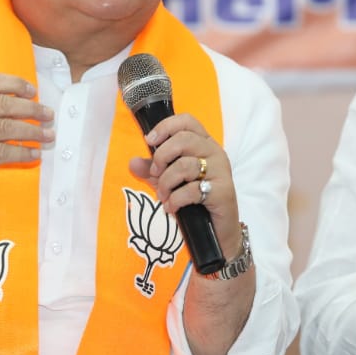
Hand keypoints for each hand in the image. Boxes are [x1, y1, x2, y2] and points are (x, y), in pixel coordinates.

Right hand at [0, 73, 53, 213]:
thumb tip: (29, 101)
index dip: (14, 84)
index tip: (33, 91)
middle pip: (2, 105)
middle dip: (31, 109)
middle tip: (49, 115)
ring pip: (6, 128)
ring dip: (32, 132)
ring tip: (48, 135)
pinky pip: (3, 152)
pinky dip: (23, 153)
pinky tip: (35, 154)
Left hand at [128, 113, 241, 256]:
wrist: (218, 233)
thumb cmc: (195, 201)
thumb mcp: (169, 182)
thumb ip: (152, 171)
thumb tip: (132, 162)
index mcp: (204, 144)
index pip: (187, 121)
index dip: (166, 127)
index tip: (149, 140)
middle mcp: (215, 153)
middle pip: (184, 140)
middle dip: (161, 157)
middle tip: (155, 174)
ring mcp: (221, 172)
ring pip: (185, 165)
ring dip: (166, 183)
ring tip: (163, 196)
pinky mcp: (223, 191)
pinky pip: (191, 190)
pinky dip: (175, 200)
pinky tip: (171, 208)